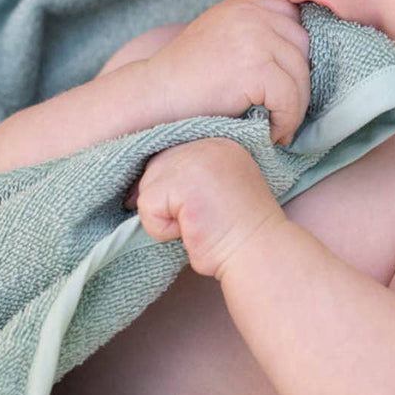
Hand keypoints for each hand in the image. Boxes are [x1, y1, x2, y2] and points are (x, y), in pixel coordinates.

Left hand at [125, 137, 285, 279]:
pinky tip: (193, 230)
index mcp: (219, 143)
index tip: (194, 207)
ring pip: (147, 188)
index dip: (171, 186)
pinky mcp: (182, 183)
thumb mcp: (216, 189)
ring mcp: (196, 160)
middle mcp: (208, 143)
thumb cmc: (237, 231)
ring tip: (198, 223)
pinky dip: (163, 230)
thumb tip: (135, 190)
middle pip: (155, 168)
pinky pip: (147, 208)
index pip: (171, 155)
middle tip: (200, 218)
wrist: (258, 251)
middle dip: (166, 201)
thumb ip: (188, 177)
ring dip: (166, 217)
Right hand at [145, 0, 310, 144]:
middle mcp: (250, 16)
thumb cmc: (184, 82)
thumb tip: (298, 56)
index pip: (292, 18)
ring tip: (280, 126)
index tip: (288, 79)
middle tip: (286, 110)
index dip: (296, 51)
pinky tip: (272, 134)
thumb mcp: (218, 40)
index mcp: (242, 7)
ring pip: (301, 75)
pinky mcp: (256, 68)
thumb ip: (250, 36)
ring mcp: (254, 39)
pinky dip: (287, 121)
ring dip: (296, 107)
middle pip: (303, 46)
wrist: (152, 100)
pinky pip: (290, 98)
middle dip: (300, 80)